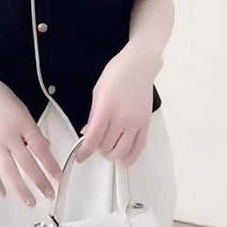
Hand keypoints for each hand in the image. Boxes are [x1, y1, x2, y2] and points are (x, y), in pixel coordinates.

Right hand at [0, 73, 63, 207]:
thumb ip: (33, 131)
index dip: (50, 164)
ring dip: (21, 188)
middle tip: (49, 194)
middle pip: (27, 162)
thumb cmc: (3, 97)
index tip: (59, 177)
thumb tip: (46, 148)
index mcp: (23, 123)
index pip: (40, 148)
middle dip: (40, 180)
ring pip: (10, 170)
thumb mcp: (23, 110)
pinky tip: (3, 193)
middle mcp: (9, 135)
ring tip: (31, 201)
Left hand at [75, 46, 162, 168]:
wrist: (139, 65)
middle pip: (106, 146)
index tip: (80, 158)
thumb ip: (93, 115)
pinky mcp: (146, 124)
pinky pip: (139, 147)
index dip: (84, 151)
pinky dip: (131, 158)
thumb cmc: (115, 73)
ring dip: (111, 155)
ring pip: (122, 151)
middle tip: (94, 143)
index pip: (93, 138)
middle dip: (97, 149)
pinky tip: (124, 161)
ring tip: (106, 150)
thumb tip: (87, 132)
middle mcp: (122, 119)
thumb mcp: (97, 91)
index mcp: (106, 109)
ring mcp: (136, 123)